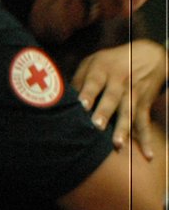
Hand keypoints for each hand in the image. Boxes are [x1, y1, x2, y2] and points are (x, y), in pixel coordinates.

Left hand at [73, 39, 167, 159]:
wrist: (149, 54)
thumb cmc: (110, 63)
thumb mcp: (93, 63)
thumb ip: (77, 81)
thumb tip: (59, 101)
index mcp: (103, 70)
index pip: (94, 82)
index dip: (88, 93)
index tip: (81, 106)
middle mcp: (120, 82)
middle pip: (112, 98)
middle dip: (105, 112)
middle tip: (97, 126)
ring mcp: (133, 93)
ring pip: (128, 112)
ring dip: (124, 128)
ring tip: (118, 144)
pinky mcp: (143, 104)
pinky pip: (145, 123)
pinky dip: (146, 139)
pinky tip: (147, 155)